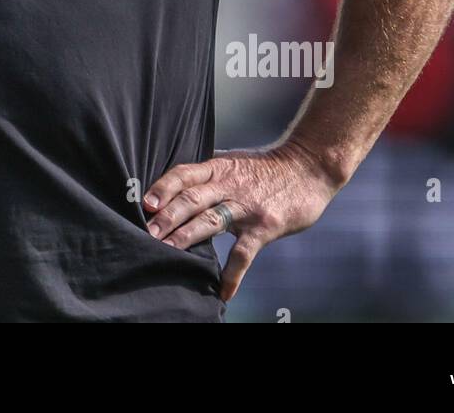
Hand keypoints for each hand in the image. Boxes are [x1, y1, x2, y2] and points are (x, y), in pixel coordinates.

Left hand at [142, 140, 341, 301]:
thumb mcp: (233, 162)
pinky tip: (222, 292)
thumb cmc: (265, 168)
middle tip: (147, 233)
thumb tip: (174, 186)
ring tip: (167, 252)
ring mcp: (247, 206)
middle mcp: (229, 184)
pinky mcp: (265, 227)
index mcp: (218, 167)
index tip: (145, 203)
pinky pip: (244, 254)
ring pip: (211, 221)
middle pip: (192, 199)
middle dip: (167, 217)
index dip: (164, 187)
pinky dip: (232, 275)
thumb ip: (208, 175)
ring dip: (187, 238)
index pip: (184, 174)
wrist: (308, 168)